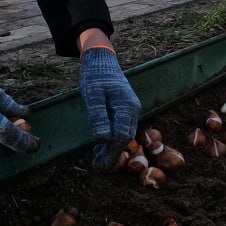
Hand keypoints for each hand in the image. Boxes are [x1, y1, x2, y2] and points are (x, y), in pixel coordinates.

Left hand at [80, 47, 140, 164]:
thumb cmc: (95, 75)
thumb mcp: (92, 94)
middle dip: (112, 153)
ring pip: (124, 133)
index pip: (121, 136)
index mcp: (126, 106)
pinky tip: (101, 144)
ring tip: (98, 159)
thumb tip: (101, 138)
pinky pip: (122, 127)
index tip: (100, 164)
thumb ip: (98, 115)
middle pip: (125, 137)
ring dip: (112, 147)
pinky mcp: (125, 108)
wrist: (101, 59)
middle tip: (98, 166)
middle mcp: (132, 109)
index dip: (111, 152)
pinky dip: (113, 138)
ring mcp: (131, 108)